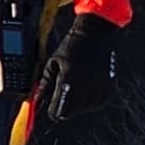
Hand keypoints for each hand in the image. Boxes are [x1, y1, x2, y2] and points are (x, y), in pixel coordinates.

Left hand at [33, 12, 117, 129]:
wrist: (97, 32)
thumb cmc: (73, 45)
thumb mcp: (54, 62)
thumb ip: (45, 83)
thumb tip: (36, 99)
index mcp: (69, 79)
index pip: (58, 110)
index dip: (52, 111)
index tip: (52, 107)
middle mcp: (85, 85)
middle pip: (71, 113)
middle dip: (64, 108)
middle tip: (63, 96)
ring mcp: (99, 86)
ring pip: (85, 109)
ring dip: (78, 104)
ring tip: (77, 88)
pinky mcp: (109, 85)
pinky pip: (98, 103)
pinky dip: (92, 100)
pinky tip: (88, 88)